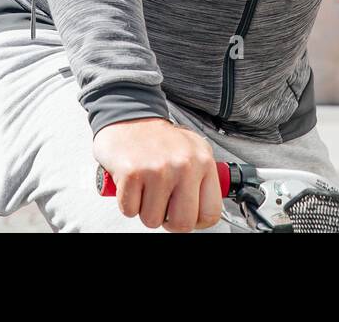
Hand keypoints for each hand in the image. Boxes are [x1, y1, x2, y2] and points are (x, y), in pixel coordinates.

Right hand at [92, 116, 224, 231]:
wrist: (129, 116)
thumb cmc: (160, 139)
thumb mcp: (193, 151)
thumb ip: (203, 179)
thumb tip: (205, 211)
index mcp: (203, 162)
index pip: (211, 212)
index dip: (196, 222)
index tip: (186, 216)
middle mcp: (184, 165)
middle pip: (182, 223)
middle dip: (169, 222)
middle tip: (162, 207)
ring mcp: (158, 170)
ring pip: (152, 220)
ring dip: (145, 210)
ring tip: (146, 188)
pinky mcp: (132, 173)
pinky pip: (130, 210)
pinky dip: (127, 202)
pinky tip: (132, 184)